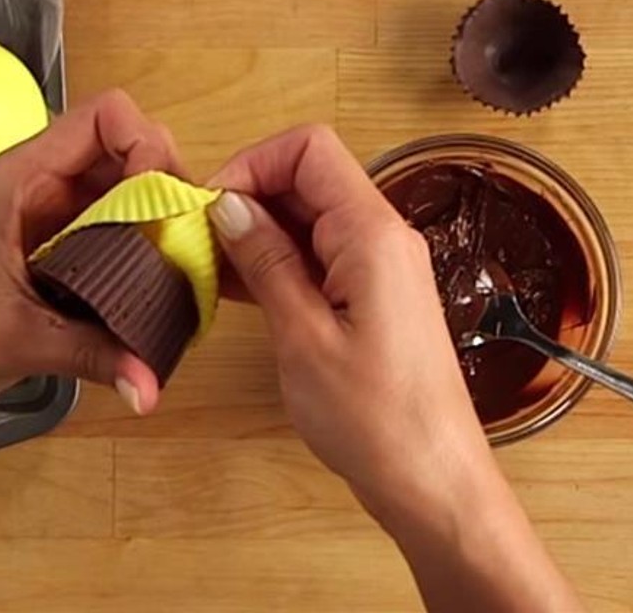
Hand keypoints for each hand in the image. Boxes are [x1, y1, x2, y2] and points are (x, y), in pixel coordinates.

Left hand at [0, 89, 179, 430]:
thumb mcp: (19, 340)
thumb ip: (93, 355)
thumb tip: (152, 385)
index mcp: (21, 178)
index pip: (103, 117)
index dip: (143, 143)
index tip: (160, 197)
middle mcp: (42, 187)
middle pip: (126, 152)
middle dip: (163, 185)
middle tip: (183, 236)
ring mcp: (53, 220)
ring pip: (126, 194)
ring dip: (158, 220)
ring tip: (180, 263)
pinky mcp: (60, 254)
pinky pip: (116, 233)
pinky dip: (142, 251)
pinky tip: (160, 287)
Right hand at [206, 124, 494, 529]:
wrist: (434, 484)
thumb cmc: (376, 420)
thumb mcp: (303, 337)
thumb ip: (266, 262)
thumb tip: (228, 206)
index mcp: (372, 234)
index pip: (308, 149)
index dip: (252, 162)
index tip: (210, 205)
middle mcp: (382, 237)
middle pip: (307, 177)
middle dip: (248, 195)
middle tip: (198, 238)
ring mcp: (379, 266)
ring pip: (309, 216)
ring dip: (257, 231)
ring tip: (209, 265)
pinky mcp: (372, 295)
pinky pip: (318, 254)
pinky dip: (277, 261)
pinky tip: (237, 288)